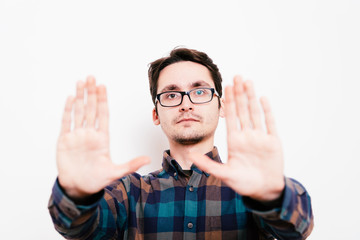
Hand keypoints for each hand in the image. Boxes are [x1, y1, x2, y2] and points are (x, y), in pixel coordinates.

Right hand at [56, 76, 149, 199]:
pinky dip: (68, 110)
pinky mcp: (65, 141)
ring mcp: (77, 136)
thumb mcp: (115, 173)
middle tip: (92, 77)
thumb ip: (131, 165)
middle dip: (91, 93)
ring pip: (79, 111)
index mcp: (102, 138)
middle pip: (91, 108)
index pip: (103, 114)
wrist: (78, 188)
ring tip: (81, 82)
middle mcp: (90, 134)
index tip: (103, 87)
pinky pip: (66, 122)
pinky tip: (71, 98)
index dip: (102, 100)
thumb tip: (148, 159)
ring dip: (80, 97)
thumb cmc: (96, 180)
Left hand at [190, 76, 284, 201]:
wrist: (264, 191)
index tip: (226, 87)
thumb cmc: (244, 184)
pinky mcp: (273, 142)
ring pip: (255, 112)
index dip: (229, 102)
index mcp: (235, 141)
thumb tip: (190, 157)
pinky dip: (267, 110)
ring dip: (251, 97)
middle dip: (239, 93)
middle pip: (242, 110)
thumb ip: (208, 165)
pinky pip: (269, 123)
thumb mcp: (224, 174)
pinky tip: (262, 98)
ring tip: (248, 82)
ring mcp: (260, 137)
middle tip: (237, 76)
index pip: (231, 116)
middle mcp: (247, 136)